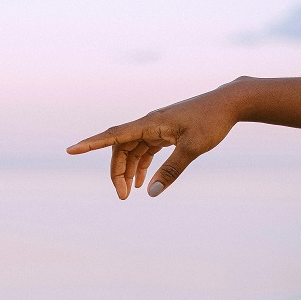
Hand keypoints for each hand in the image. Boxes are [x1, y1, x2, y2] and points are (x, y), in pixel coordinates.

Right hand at [66, 85, 241, 198]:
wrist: (229, 103)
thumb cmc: (211, 121)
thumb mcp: (193, 148)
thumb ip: (171, 171)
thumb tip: (152, 192)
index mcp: (149, 124)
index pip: (113, 136)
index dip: (90, 144)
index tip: (71, 150)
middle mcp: (148, 124)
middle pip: (121, 149)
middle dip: (117, 172)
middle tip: (123, 197)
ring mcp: (155, 128)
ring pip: (132, 151)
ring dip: (129, 171)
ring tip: (130, 193)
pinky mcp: (164, 132)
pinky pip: (145, 150)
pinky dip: (142, 165)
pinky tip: (144, 182)